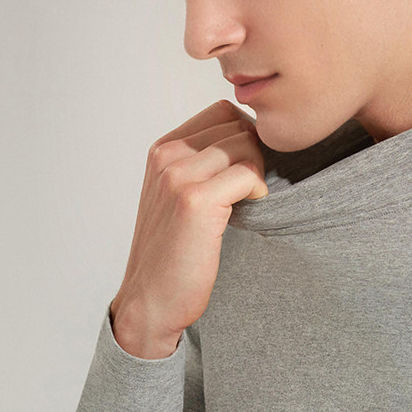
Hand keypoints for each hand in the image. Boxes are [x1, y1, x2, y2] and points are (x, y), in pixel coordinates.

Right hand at [110, 99, 267, 358]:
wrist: (152, 299)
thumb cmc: (174, 252)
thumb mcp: (179, 195)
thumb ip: (204, 163)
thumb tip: (253, 140)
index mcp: (162, 149)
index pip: (222, 112)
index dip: (246, 137)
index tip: (247, 169)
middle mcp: (167, 156)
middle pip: (238, 125)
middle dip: (256, 154)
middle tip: (251, 189)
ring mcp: (178, 176)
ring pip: (246, 145)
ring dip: (258, 171)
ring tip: (248, 200)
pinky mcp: (195, 201)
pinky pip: (247, 175)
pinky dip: (258, 190)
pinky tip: (250, 209)